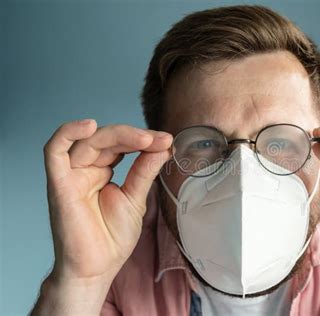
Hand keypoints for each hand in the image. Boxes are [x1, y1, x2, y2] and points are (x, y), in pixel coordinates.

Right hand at [43, 119, 171, 283]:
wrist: (97, 269)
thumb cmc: (112, 238)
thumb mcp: (136, 198)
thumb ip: (145, 170)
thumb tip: (163, 145)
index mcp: (101, 171)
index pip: (120, 144)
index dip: (143, 139)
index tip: (167, 141)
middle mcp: (85, 170)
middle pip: (106, 139)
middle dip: (136, 136)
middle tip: (161, 140)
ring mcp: (71, 175)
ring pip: (88, 140)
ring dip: (119, 135)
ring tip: (145, 139)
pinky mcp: (59, 184)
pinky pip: (54, 151)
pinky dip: (68, 133)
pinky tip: (90, 125)